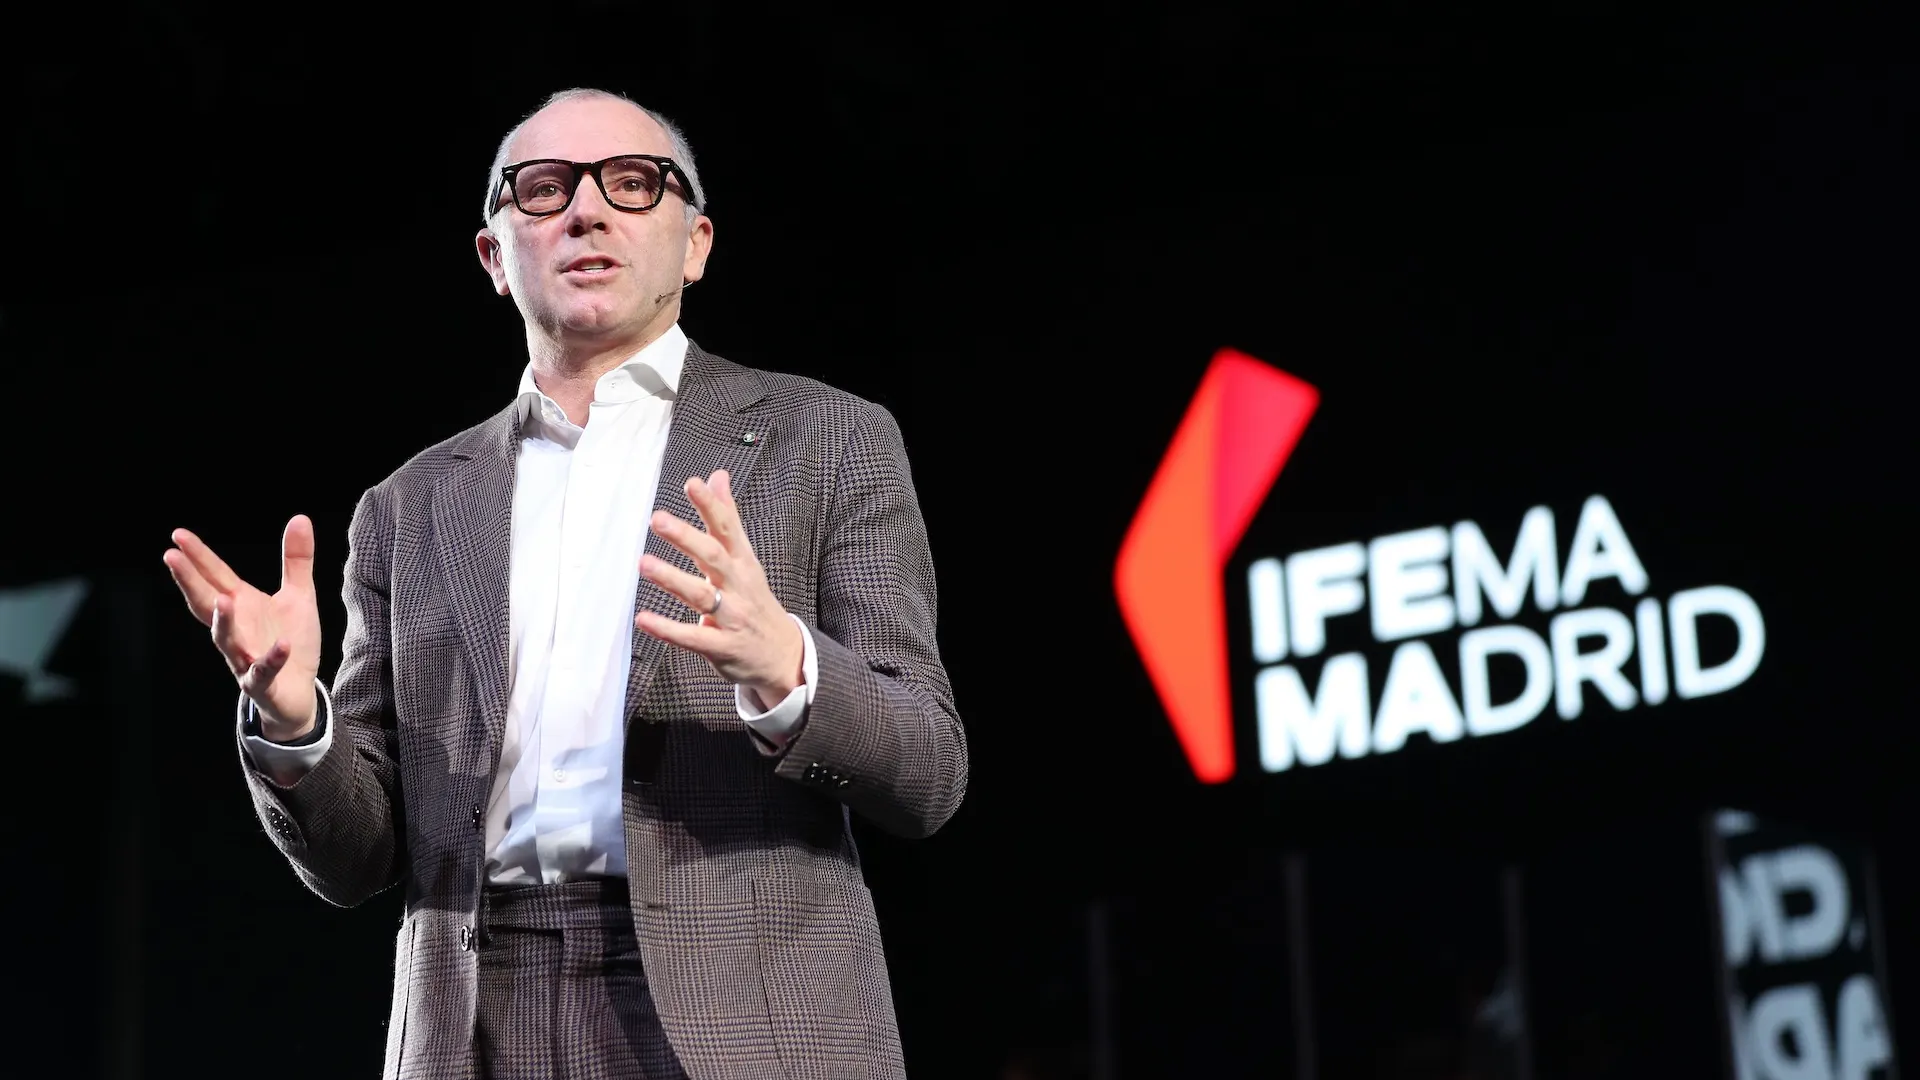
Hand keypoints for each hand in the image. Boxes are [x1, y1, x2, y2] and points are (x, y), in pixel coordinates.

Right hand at [163, 516, 322, 740]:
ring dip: (223, 622)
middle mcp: (236, 629)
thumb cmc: (291, 641)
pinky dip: (271, 658)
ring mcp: (244, 657)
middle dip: (189, 582)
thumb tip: (300, 518)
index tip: (178, 535)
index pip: (214, 577)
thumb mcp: (299, 595)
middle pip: (206, 603)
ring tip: (223, 600)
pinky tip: (281, 645)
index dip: (197, 557)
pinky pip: (263, 670)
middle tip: (171, 557)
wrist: (299, 692)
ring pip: (226, 640)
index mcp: (241, 605)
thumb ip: (296, 560)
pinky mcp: (262, 682)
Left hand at [636, 470, 803, 708]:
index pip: (728, 528)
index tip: (693, 483)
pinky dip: (668, 629)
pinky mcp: (722, 647)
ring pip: (703, 596)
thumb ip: (727, 519)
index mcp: (743, 562)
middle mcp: (739, 586)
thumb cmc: (755, 601)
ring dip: (673, 579)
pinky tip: (643, 619)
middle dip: (687, 538)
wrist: (783, 655)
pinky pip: (693, 638)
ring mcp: (732, 617)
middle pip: (715, 557)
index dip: (711, 506)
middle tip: (658, 520)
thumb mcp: (745, 558)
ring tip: (644, 563)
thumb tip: (717, 476)